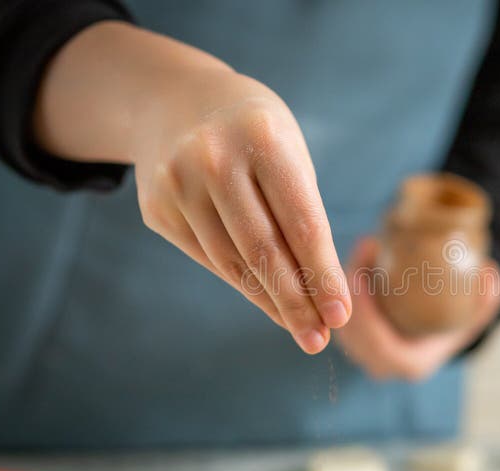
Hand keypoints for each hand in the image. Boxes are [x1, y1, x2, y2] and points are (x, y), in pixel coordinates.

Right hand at [131, 70, 350, 353]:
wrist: (175, 101)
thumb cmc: (255, 134)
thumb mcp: (289, 152)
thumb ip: (301, 214)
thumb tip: (317, 292)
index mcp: (263, 138)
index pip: (302, 224)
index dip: (323, 276)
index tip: (341, 315)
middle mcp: (214, 159)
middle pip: (263, 251)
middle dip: (296, 303)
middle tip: (318, 340)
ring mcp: (178, 184)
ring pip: (232, 263)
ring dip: (270, 302)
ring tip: (300, 329)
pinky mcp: (157, 208)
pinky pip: (208, 257)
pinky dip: (241, 283)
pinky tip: (266, 301)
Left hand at [336, 238, 499, 380]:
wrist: (443, 329)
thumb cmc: (459, 318)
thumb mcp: (478, 310)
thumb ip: (488, 296)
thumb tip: (489, 274)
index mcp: (409, 364)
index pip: (376, 342)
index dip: (364, 311)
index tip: (362, 274)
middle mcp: (381, 365)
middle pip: (350, 333)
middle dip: (346, 294)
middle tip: (356, 254)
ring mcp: (363, 354)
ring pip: (338, 324)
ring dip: (338, 290)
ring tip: (355, 253)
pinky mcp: (352, 340)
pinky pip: (332, 317)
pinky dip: (334, 292)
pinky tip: (344, 261)